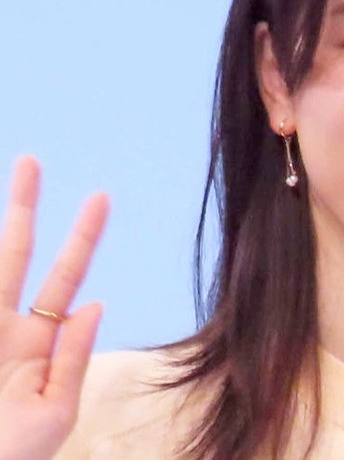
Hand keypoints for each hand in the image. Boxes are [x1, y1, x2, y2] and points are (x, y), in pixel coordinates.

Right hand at [0, 157, 108, 459]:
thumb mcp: (54, 415)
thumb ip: (73, 358)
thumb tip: (96, 303)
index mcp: (37, 340)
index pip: (66, 276)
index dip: (83, 236)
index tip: (102, 196)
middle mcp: (3, 325)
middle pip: (16, 251)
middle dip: (24, 205)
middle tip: (32, 160)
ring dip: (4, 227)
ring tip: (25, 171)